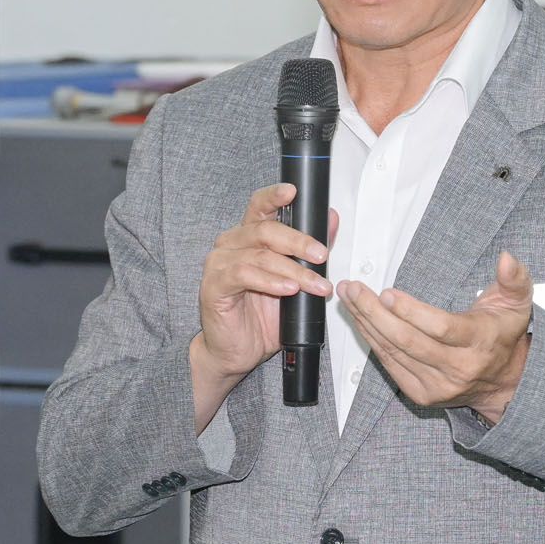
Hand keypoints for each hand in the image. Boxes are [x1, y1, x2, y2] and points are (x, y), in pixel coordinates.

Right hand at [191, 183, 335, 429]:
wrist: (237, 352)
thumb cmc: (261, 318)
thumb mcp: (295, 281)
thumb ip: (310, 250)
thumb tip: (331, 219)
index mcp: (248, 237)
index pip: (260, 206)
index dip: (275, 196)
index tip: (293, 191)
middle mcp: (230, 245)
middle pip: (265, 230)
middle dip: (300, 242)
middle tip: (322, 256)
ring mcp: (219, 264)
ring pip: (260, 255)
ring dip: (293, 270)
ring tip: (315, 285)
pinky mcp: (213, 286)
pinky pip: (243, 275)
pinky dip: (270, 281)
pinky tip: (287, 290)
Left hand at [337, 252, 532, 421]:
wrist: (503, 380)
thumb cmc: (502, 335)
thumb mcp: (516, 303)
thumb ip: (514, 278)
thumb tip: (506, 258)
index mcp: (480, 343)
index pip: (441, 329)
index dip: (411, 312)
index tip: (387, 293)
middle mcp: (458, 368)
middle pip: (409, 341)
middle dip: (375, 314)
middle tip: (355, 290)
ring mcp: (438, 384)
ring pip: (394, 352)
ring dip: (366, 324)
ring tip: (350, 298)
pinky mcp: (422, 393)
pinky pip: (390, 364)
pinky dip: (372, 340)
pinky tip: (360, 320)